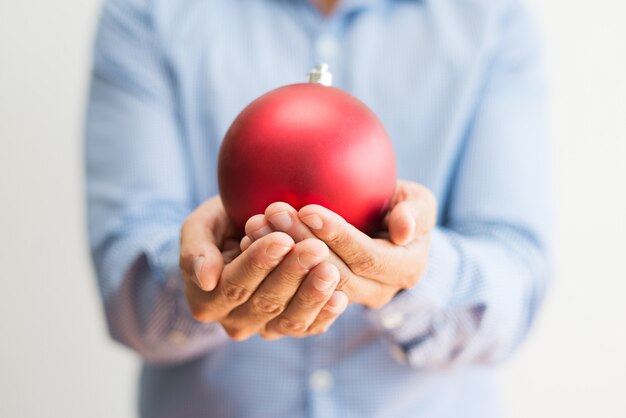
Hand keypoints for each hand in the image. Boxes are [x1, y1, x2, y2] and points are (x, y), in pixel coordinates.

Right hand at [179, 196, 347, 340]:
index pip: (234, 284)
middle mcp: (234, 321)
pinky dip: (325, 314)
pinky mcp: (291, 327)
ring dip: (312, 296)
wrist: (245, 235)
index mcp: (207, 299)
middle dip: (292, 274)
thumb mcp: (201, 226)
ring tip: (330, 271)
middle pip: (265, 303)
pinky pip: (308, 328)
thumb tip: (206, 278)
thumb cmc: (223, 225)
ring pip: (288, 319)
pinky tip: (340, 296)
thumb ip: (195, 249)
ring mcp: (264, 328)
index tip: (282, 239)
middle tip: (316, 249)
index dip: (259, 263)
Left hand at [242, 180, 436, 309]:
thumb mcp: (418, 203)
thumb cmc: (400, 208)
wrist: (383, 236)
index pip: (365, 257)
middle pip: (333, 274)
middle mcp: (377, 293)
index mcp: (404, 270)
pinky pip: (291, 295)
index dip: (336, 235)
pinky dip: (269, 272)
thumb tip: (405, 230)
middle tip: (274, 212)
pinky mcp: (319, 303)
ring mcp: (347, 302)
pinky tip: (249, 244)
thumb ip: (416, 212)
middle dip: (302, 243)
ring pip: (309, 286)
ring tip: (256, 226)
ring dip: (280, 258)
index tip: (307, 209)